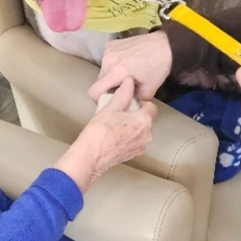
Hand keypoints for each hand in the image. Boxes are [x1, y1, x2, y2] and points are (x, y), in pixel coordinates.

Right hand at [57, 77, 156, 191]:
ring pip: (140, 131)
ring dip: (131, 127)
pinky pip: (134, 142)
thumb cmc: (99, 132)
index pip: (151, 106)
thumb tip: (129, 82)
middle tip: (117, 114)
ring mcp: (140, 147)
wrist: (89, 158)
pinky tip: (112, 137)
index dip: (139, 102)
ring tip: (113, 126)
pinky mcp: (132, 155)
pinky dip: (127, 138)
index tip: (127, 103)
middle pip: (146, 119)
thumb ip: (123, 94)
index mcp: (144, 121)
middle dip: (134, 115)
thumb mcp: (110, 108)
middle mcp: (147, 135)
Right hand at [88, 31, 173, 101]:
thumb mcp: (149, 90)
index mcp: (116, 73)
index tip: (111, 99)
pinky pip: (107, 59)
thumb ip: (134, 100)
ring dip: (111, 75)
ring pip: (103, 70)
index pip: (94, 91)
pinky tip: (127, 61)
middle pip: (98, 81)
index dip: (100, 99)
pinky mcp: (111, 44)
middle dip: (108, 86)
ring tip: (127, 72)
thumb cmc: (159, 66)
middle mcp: (108, 61)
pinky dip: (114, 63)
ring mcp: (108, 51)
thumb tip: (127, 104)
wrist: (166, 44)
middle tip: (123, 87)